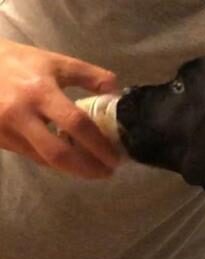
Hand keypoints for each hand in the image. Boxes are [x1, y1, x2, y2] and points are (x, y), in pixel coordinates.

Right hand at [0, 39, 120, 177]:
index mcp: (40, 91)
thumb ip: (90, 75)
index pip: (75, 123)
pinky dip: (53, 161)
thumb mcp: (57, 63)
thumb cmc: (20, 63)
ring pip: (44, 159)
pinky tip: (69, 159)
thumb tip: (116, 90)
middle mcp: (20, 114)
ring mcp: (6, 129)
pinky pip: (32, 156)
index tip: (115, 157)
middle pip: (57, 153)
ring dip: (72, 168)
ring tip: (93, 167)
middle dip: (86, 168)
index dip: (98, 144)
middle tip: (107, 172)